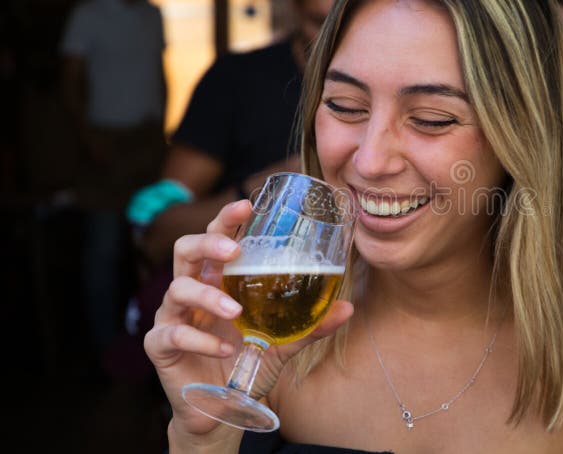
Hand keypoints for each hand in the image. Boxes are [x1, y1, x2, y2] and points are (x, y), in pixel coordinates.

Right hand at [143, 200, 352, 442]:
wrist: (222, 412)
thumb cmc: (246, 365)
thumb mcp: (282, 344)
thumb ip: (309, 325)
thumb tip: (347, 307)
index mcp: (217, 281)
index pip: (216, 239)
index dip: (226, 220)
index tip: (246, 204)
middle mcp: (192, 292)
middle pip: (185, 250)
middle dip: (208, 243)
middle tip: (233, 251)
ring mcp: (172, 317)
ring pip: (177, 289)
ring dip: (208, 296)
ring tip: (236, 311)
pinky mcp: (160, 346)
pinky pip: (172, 334)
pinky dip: (201, 340)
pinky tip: (225, 349)